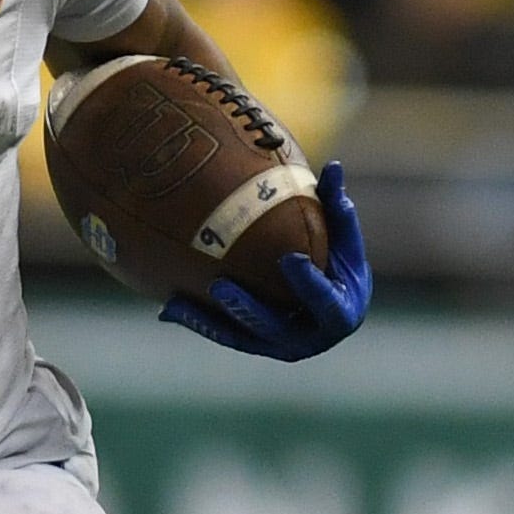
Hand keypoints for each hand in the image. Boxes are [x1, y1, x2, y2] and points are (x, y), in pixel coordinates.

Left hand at [162, 162, 372, 361]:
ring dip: (213, 319)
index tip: (289, 258)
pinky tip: (170, 307)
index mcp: (341, 313)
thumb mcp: (343, 237)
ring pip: (243, 337)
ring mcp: (281, 347)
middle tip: (219, 286)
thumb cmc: (340, 261)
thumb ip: (338, 207)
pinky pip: (224, 336)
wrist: (332, 300)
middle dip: (248, 309)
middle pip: (276, 328)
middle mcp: (311, 338)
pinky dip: (198, 322)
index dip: (307, 283)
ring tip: (181, 300)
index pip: (324, 301)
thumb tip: (334, 166)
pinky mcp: (256, 346)